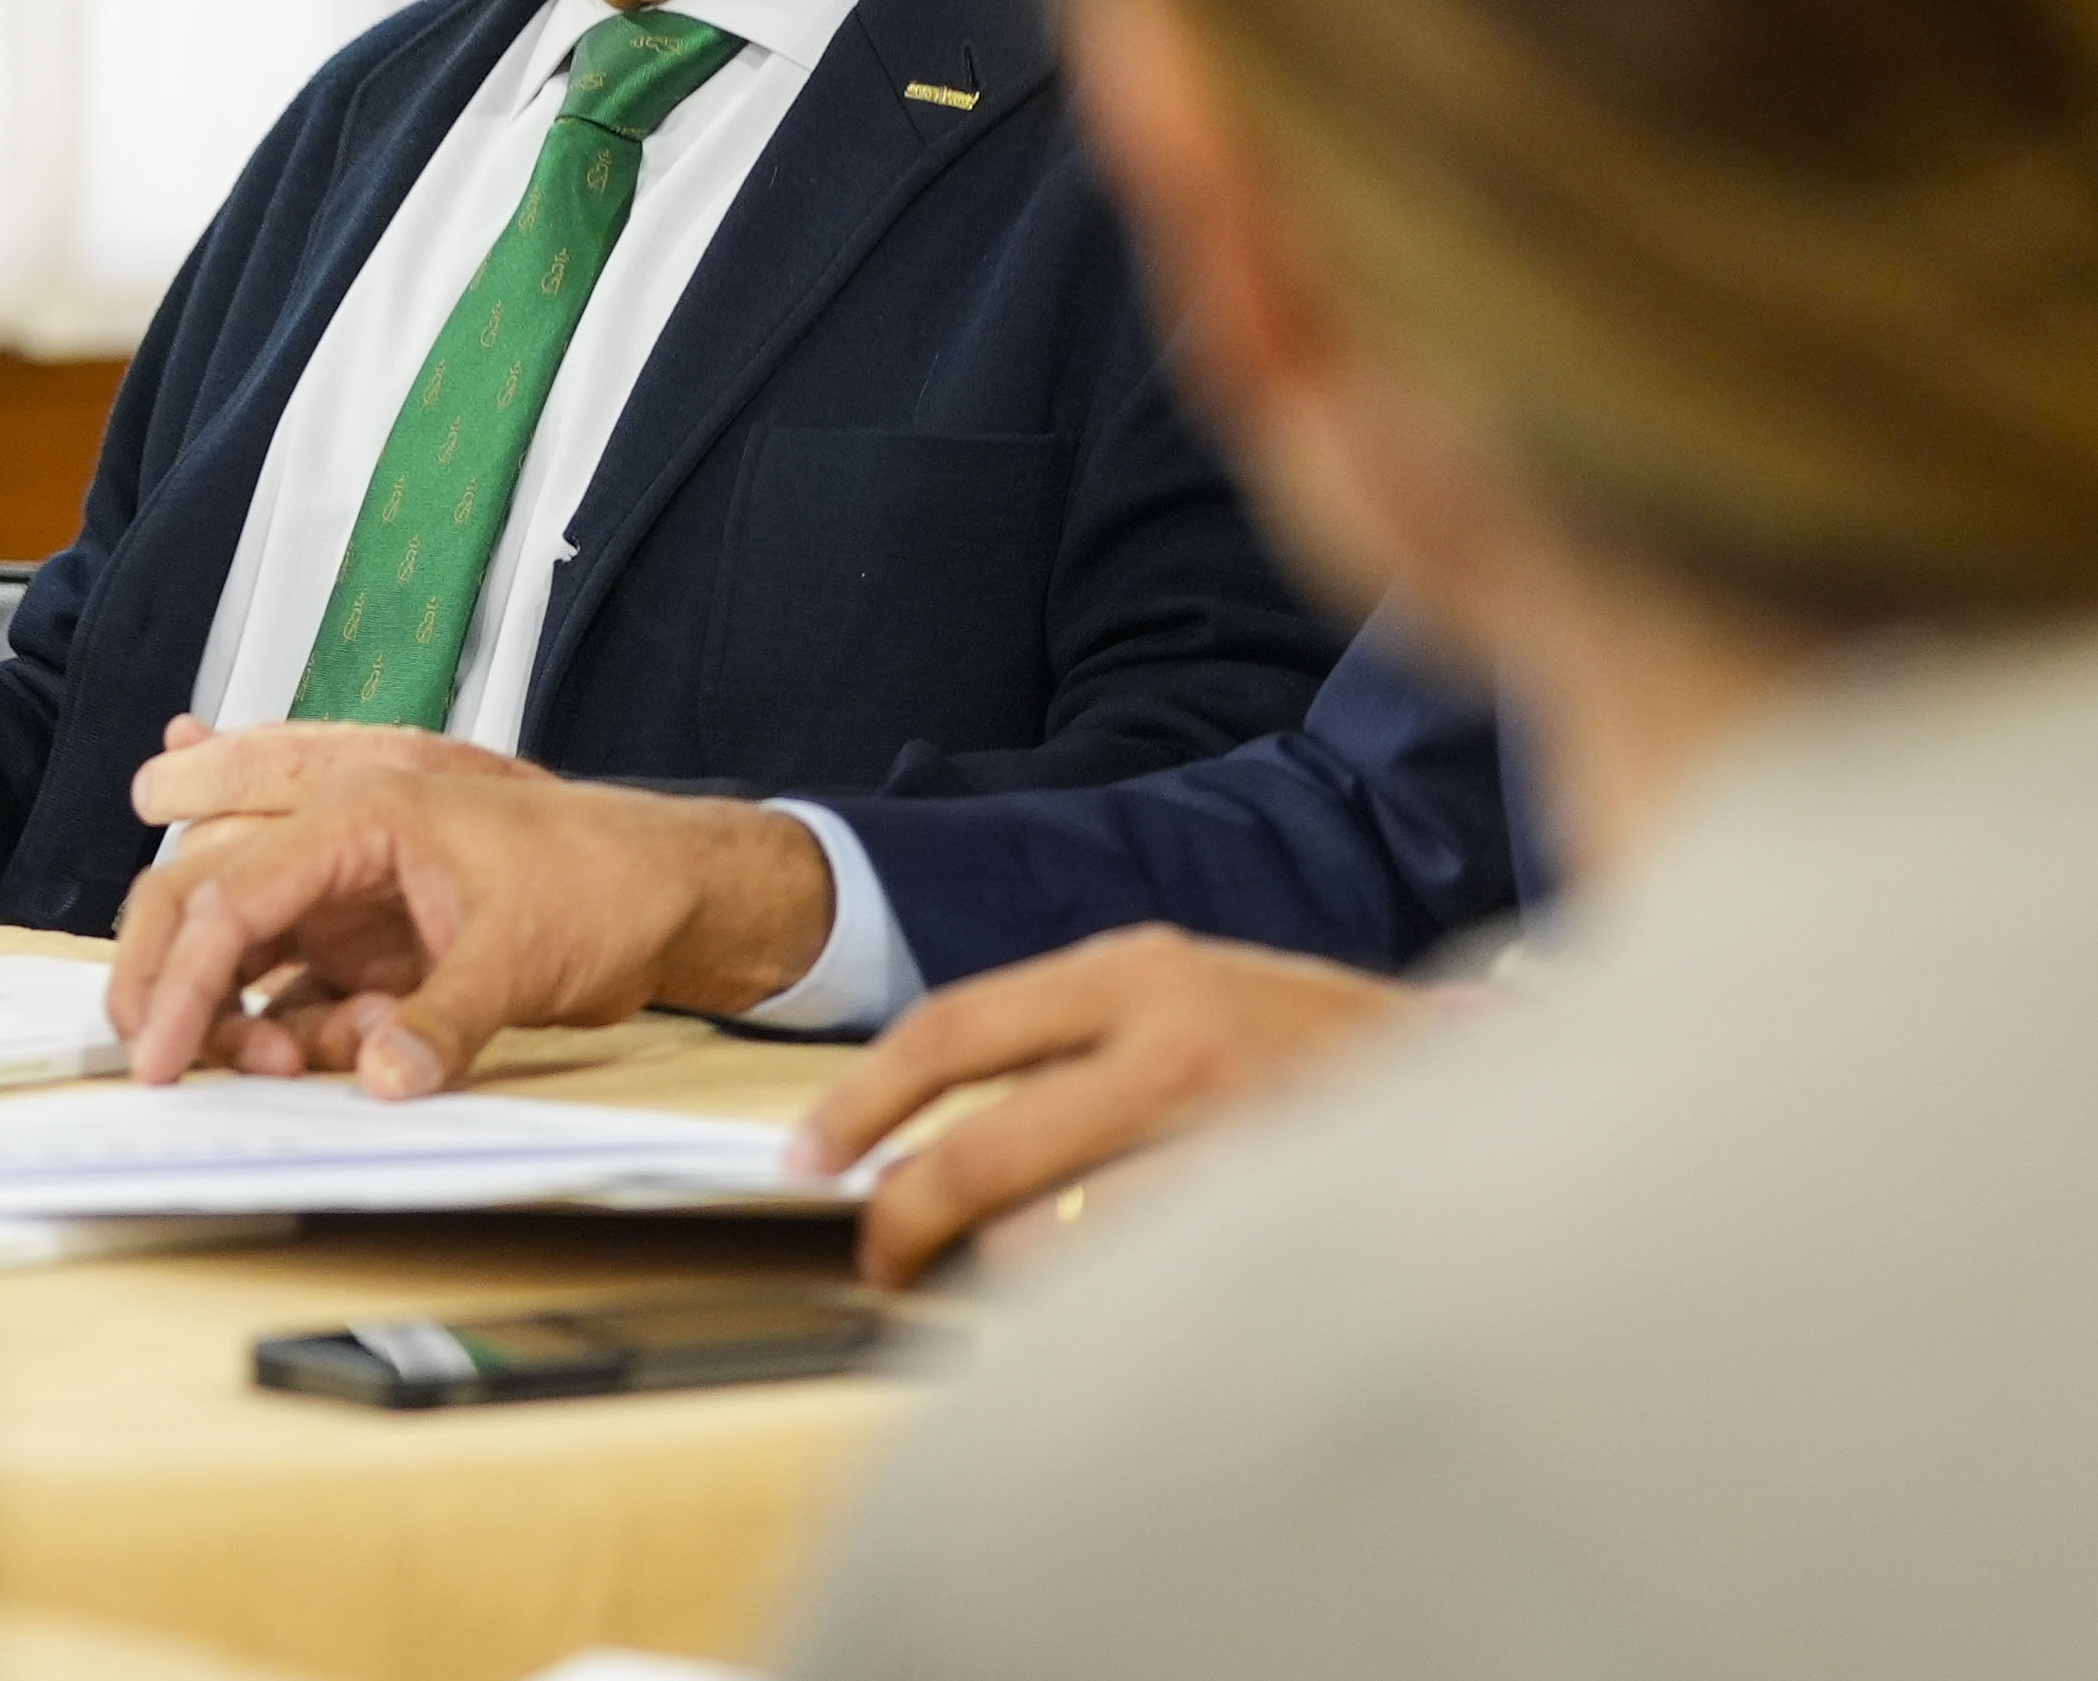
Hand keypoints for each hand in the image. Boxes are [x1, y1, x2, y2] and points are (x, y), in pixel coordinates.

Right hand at [103, 719, 838, 1094]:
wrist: (673, 889)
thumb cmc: (605, 880)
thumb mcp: (525, 955)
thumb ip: (446, 1019)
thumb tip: (382, 1077)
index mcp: (360, 812)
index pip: (230, 894)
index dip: (181, 980)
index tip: (158, 1055)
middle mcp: (335, 844)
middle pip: (198, 900)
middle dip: (165, 983)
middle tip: (154, 1059)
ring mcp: (345, 896)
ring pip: (236, 953)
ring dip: (239, 1021)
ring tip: (299, 1065)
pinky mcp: (364, 946)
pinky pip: (291, 993)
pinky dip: (288, 1032)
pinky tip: (337, 1046)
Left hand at [787, 927, 1419, 1284]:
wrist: (1471, 1070)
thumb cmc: (1304, 1039)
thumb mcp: (1182, 993)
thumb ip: (1072, 1039)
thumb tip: (942, 1122)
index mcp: (1131, 973)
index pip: (951, 1033)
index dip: (862, 1102)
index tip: (811, 1157)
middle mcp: (1171, 1042)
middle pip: (983, 1150)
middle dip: (904, 1218)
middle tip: (874, 1257)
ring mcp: (1226, 1133)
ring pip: (1054, 1234)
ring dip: (991, 1273)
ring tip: (965, 1289)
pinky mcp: (1273, 1209)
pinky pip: (1140, 1278)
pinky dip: (1084, 1300)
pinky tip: (1070, 1310)